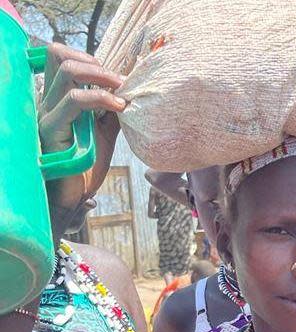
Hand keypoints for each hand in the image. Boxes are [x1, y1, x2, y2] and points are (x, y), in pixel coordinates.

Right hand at [38, 43, 125, 241]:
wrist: (76, 195)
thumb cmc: (87, 163)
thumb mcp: (105, 131)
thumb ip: (112, 110)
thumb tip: (131, 90)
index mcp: (59, 98)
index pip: (62, 58)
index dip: (90, 58)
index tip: (117, 75)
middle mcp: (48, 100)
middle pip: (59, 56)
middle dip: (96, 63)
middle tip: (121, 80)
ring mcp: (48, 112)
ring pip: (67, 72)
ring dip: (101, 76)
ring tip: (123, 91)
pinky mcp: (52, 128)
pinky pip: (75, 101)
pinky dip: (101, 98)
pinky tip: (119, 107)